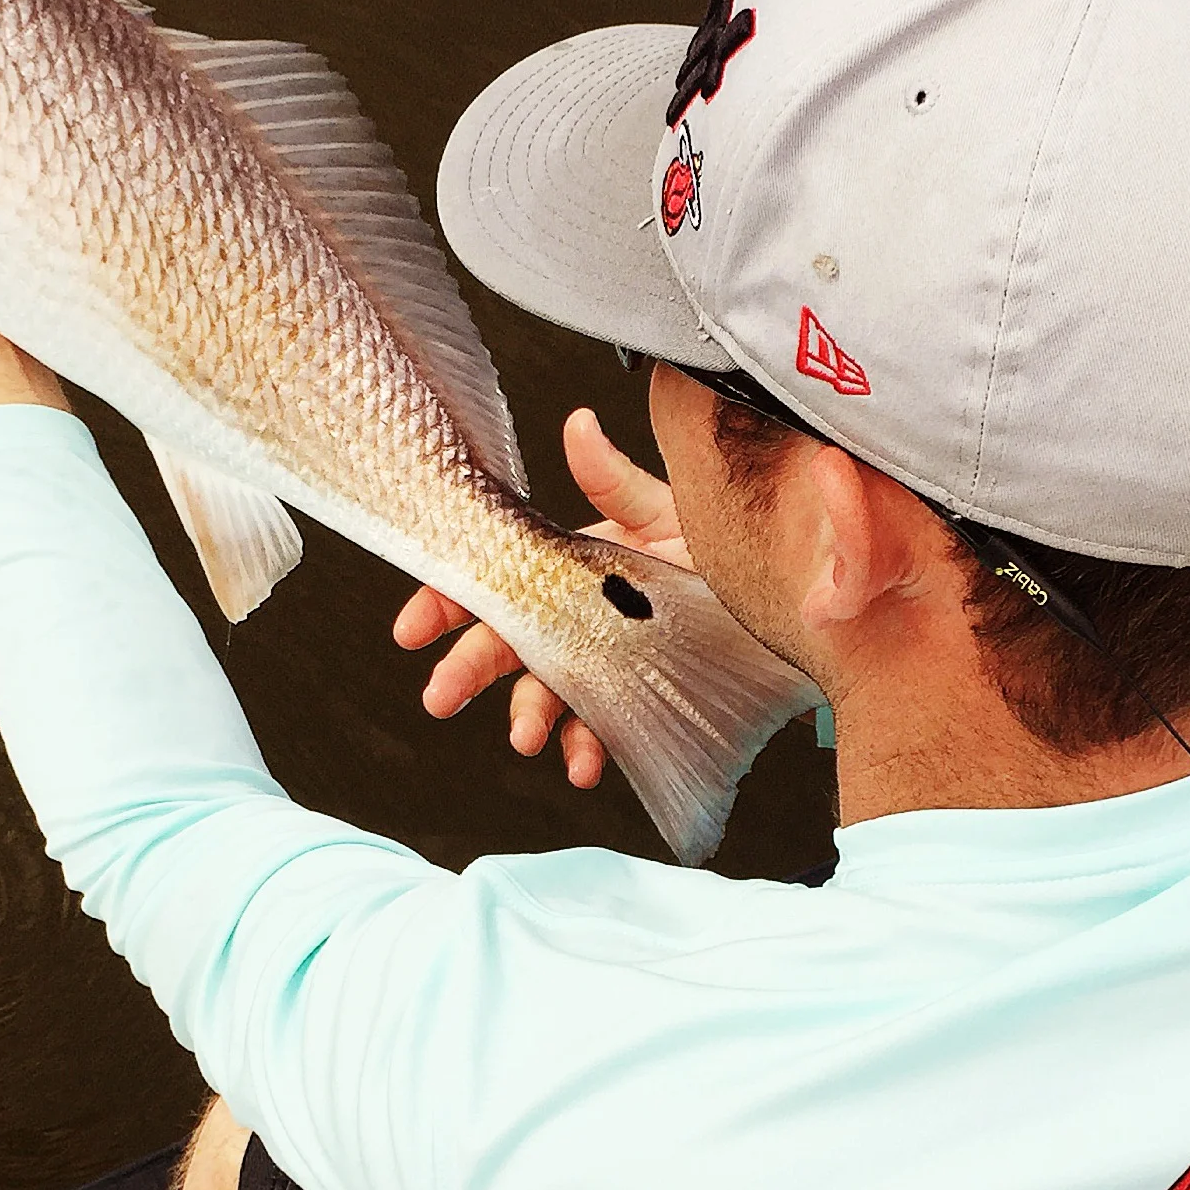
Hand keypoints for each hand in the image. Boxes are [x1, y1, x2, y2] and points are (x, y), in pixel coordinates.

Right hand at [392, 408, 690, 788]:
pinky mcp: (635, 699)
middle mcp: (573, 618)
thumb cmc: (716, 547)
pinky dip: (589, 749)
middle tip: (440, 698)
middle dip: (466, 674)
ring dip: (530, 719)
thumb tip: (578, 424)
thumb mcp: (667, 510)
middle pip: (505, 647)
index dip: (445, 604)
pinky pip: (601, 729)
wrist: (778, 594)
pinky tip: (587, 765)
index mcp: (566, 569)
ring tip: (528, 740)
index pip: (493, 585)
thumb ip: (615, 479)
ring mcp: (601, 662)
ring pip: (547, 694)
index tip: (412, 630)